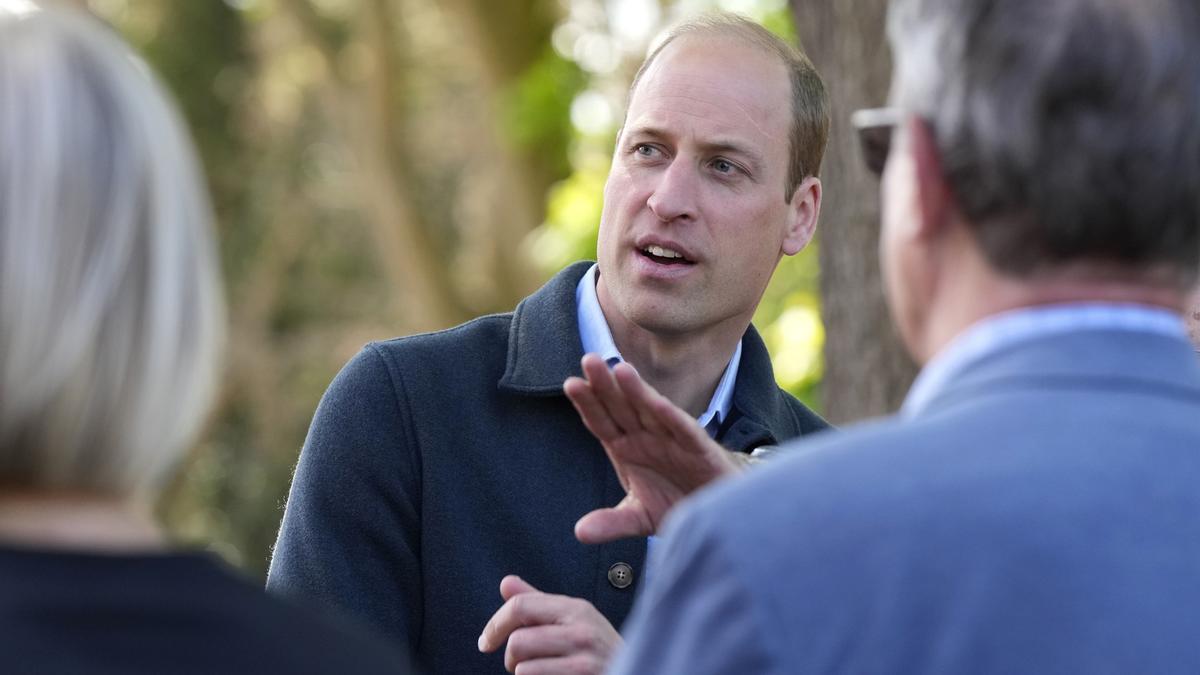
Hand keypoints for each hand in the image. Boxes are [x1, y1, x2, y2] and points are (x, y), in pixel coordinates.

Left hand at [478, 575, 621, 674]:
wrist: (638, 674)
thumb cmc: (599, 654)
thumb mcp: (574, 622)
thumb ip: (538, 604)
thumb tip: (506, 583)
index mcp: (576, 609)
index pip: (521, 607)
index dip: (495, 624)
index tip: (486, 642)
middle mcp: (582, 630)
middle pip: (518, 641)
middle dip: (511, 660)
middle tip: (522, 665)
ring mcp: (585, 660)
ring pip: (524, 669)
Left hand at [564, 354, 739, 544]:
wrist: (718, 510)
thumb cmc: (676, 501)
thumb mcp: (639, 517)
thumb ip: (612, 522)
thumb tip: (581, 533)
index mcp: (627, 447)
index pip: (602, 421)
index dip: (588, 404)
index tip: (571, 384)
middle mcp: (647, 437)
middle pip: (622, 407)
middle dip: (606, 385)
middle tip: (589, 360)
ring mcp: (673, 439)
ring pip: (652, 411)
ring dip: (637, 391)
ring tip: (620, 369)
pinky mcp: (700, 449)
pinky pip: (685, 430)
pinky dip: (672, 418)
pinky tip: (659, 405)